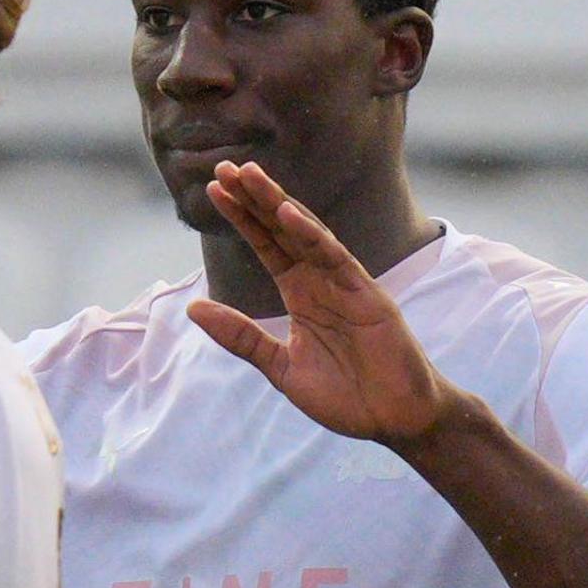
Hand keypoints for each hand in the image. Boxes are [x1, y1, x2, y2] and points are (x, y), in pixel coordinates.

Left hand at [187, 161, 462, 447]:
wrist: (393, 420)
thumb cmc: (345, 396)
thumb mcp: (279, 367)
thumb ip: (241, 337)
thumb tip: (193, 308)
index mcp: (302, 295)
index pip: (266, 247)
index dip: (243, 219)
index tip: (215, 191)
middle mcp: (321, 282)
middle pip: (282, 231)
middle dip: (254, 199)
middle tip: (224, 166)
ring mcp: (346, 285)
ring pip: (307, 234)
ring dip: (278, 204)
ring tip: (249, 176)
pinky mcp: (368, 296)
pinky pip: (336, 258)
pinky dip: (313, 235)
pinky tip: (288, 213)